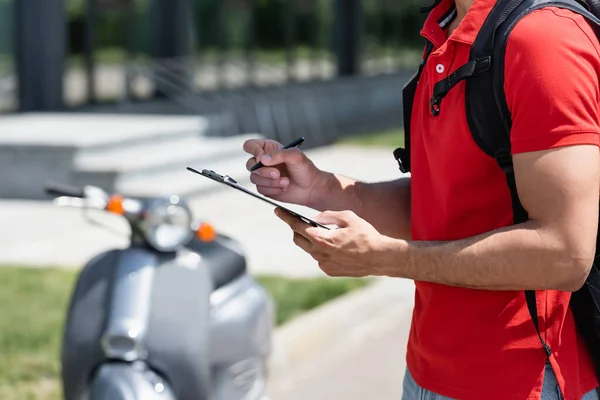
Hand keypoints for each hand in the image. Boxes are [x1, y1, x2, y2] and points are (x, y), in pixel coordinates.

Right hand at [243, 138, 329, 206]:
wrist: (311, 188)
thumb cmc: (305, 169)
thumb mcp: (296, 157)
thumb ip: (280, 154)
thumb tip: (262, 159)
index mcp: (269, 149)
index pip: (250, 146)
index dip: (254, 151)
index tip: (263, 158)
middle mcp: (264, 162)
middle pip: (250, 164)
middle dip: (264, 171)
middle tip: (278, 174)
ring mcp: (264, 175)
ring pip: (254, 178)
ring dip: (270, 182)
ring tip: (286, 182)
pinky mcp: (265, 188)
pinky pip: (260, 189)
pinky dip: (273, 189)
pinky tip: (284, 188)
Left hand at [275, 208, 393, 276]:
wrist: (380, 257)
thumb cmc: (366, 235)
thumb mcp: (348, 217)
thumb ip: (328, 216)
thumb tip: (314, 218)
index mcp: (322, 239)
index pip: (297, 226)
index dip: (286, 217)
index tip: (278, 211)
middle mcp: (319, 254)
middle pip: (298, 239)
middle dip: (297, 229)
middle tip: (300, 221)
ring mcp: (324, 264)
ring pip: (309, 249)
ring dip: (311, 240)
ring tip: (322, 232)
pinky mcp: (330, 271)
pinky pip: (319, 258)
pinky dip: (321, 250)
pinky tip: (334, 245)